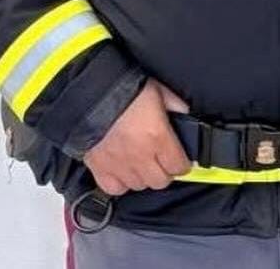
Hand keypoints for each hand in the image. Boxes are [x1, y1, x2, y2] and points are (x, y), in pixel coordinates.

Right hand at [83, 79, 190, 195]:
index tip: (181, 160)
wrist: (91, 94)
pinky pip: (114, 189)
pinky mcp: (99, 168)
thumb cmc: (124, 90)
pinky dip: (121, 183)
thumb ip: (177, 107)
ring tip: (142, 163)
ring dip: (144, 177)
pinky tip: (124, 170)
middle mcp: (140, 155)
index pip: (179, 166)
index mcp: (158, 136)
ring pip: (139, 186)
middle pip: (161, 181)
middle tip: (162, 161)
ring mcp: (119, 165)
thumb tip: (188, 117)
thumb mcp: (160, 91)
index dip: (183, 163)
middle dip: (165, 172)